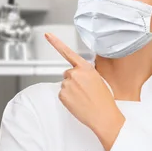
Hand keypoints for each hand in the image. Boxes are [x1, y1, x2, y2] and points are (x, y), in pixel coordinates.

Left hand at [45, 33, 124, 149]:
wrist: (104, 116)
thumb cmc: (104, 99)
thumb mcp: (98, 79)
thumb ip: (85, 73)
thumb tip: (76, 74)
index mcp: (85, 67)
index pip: (68, 52)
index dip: (55, 42)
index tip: (47, 34)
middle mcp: (74, 73)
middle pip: (68, 73)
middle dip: (74, 81)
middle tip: (85, 90)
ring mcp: (67, 84)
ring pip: (65, 85)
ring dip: (72, 90)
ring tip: (84, 98)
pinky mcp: (62, 95)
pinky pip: (62, 95)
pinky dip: (68, 99)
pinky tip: (78, 103)